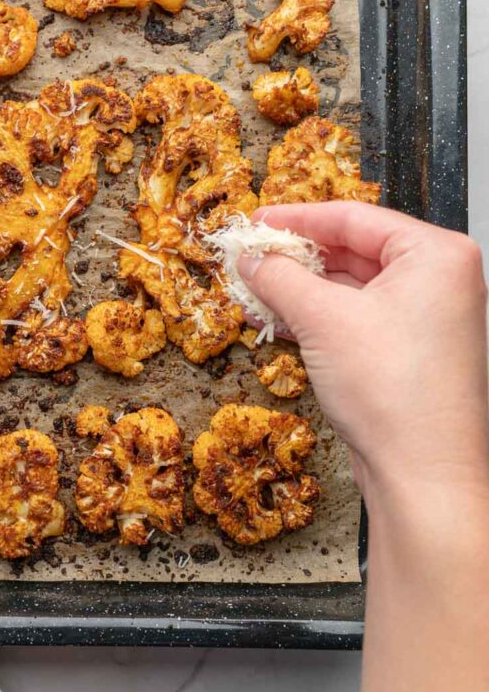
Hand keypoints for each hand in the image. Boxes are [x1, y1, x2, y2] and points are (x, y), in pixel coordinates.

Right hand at [238, 202, 488, 505]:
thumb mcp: (322, 319)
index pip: (354, 217)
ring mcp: (428, 318)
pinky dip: (318, 318)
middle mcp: (440, 281)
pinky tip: (277, 321)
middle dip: (297, 258)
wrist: (423, 474)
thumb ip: (280, 277)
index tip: (257, 221)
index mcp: (435, 255)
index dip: (297, 218)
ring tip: (254, 290)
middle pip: (353, 250)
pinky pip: (356, 319)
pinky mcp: (411, 352)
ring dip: (301, 290)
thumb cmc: (395, 392)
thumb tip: (252, 258)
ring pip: (352, 288)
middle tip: (251, 257)